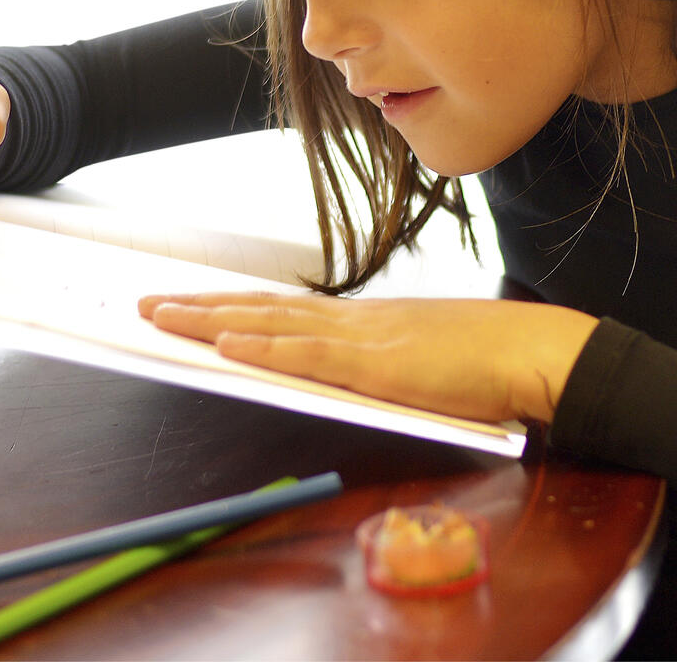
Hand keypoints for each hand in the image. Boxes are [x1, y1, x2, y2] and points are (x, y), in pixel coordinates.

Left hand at [137, 291, 597, 424]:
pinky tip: (225, 346)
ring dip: (210, 321)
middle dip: (199, 307)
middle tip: (145, 302)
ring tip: (161, 316)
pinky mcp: (375, 364)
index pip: (278, 311)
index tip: (188, 303)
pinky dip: (262, 349)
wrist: (532, 351)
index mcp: (359, 323)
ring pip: (268, 325)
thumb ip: (377, 366)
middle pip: (259, 309)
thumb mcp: (418, 361)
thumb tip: (347, 375)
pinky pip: (307, 355)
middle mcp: (350, 321)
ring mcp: (360, 339)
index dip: (229, 307)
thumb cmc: (486, 361)